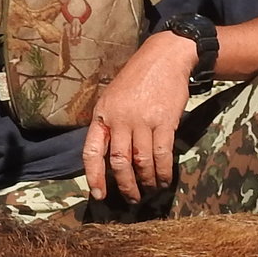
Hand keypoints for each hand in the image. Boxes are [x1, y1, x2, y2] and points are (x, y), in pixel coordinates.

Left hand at [82, 33, 197, 204]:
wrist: (164, 57)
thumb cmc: (137, 79)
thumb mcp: (112, 97)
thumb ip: (108, 124)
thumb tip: (108, 157)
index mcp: (103, 114)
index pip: (92, 151)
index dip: (94, 176)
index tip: (98, 194)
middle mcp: (120, 119)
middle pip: (119, 162)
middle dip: (126, 185)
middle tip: (132, 199)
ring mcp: (143, 120)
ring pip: (142, 162)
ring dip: (146, 181)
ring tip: (150, 190)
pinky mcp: (165, 121)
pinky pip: (162, 154)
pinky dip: (163, 171)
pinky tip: (164, 179)